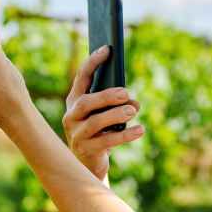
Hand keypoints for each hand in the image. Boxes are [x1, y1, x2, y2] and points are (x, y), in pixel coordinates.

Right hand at [62, 45, 144, 181]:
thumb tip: (134, 102)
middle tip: (126, 92)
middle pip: (86, 102)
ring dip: (116, 115)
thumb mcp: (107, 114)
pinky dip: (125, 135)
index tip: (107, 49)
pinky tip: (140, 129)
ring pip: (95, 122)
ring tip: (133, 110)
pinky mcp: (85, 150)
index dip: (93, 62)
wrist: (88, 162)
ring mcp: (76, 134)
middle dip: (106, 96)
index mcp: (75, 101)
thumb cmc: (100, 131)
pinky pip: (106, 141)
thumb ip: (119, 104)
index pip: (81, 78)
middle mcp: (71, 116)